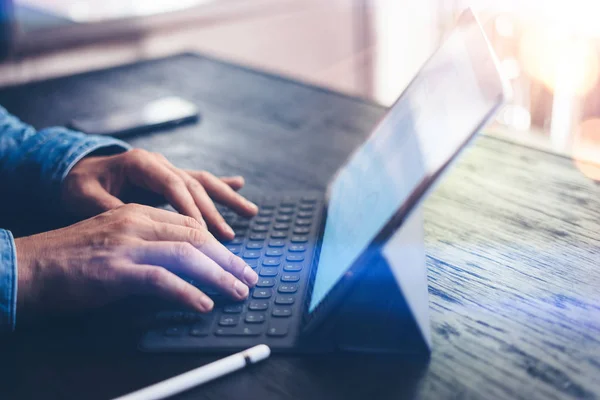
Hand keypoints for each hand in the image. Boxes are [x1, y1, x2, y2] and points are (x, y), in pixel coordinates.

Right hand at [14, 204, 258, 319]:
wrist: (28, 267)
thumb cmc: (72, 259)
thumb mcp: (116, 240)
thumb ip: (149, 246)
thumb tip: (184, 265)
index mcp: (138, 214)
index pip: (190, 225)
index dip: (218, 245)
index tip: (235, 263)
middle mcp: (137, 223)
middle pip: (197, 237)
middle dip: (229, 259)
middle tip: (249, 277)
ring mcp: (127, 244)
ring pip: (187, 255)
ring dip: (219, 275)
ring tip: (238, 292)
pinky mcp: (116, 270)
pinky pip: (163, 279)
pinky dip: (188, 292)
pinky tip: (203, 304)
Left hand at [61, 149, 258, 238]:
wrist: (78, 170)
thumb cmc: (79, 184)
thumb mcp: (83, 196)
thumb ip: (107, 208)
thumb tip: (130, 224)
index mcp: (141, 163)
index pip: (173, 187)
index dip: (190, 210)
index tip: (204, 234)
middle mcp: (160, 163)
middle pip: (194, 186)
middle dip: (214, 211)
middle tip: (228, 238)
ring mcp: (167, 168)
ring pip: (203, 182)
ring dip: (227, 198)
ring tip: (251, 213)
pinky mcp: (170, 178)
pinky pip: (200, 181)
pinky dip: (221, 185)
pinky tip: (240, 186)